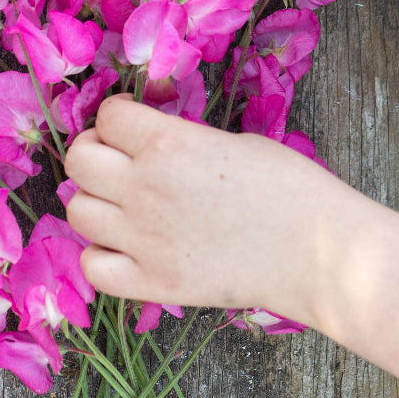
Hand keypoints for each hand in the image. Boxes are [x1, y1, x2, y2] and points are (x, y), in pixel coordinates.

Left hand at [65, 95, 398, 396]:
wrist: (321, 252)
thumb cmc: (289, 186)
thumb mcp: (229, 139)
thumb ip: (177, 138)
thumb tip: (143, 139)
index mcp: (169, 142)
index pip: (107, 116)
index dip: (118, 114)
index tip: (130, 121)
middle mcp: (146, 187)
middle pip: (78, 160)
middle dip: (94, 150)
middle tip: (117, 157)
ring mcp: (145, 239)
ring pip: (77, 211)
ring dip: (95, 201)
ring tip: (122, 203)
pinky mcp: (155, 283)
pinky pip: (94, 267)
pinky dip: (101, 255)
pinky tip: (124, 246)